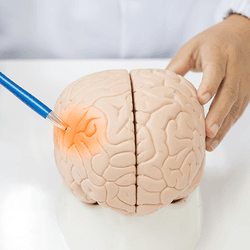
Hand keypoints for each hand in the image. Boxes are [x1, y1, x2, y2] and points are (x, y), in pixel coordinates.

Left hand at [166, 14, 249, 151]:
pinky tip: (217, 138)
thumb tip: (160, 88)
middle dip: (218, 114)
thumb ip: (177, 66)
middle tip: (208, 131)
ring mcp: (244, 80)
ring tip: (210, 143)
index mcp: (218, 53)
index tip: (201, 100)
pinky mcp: (247, 91)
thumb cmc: (212, 42)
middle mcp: (235, 67)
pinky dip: (228, 125)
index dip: (210, 84)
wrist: (242, 34)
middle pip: (229, 92)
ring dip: (223, 126)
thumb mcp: (191, 48)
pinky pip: (238, 110)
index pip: (216, 70)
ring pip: (236, 106)